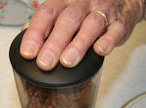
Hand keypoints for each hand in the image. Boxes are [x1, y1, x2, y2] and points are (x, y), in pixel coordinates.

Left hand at [20, 0, 145, 70]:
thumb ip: (46, 22)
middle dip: (54, 43)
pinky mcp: (120, 22)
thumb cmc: (88, 8)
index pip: (46, 13)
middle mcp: (82, 4)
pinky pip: (115, 30)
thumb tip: (24, 35)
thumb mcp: (64, 9)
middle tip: (45, 63)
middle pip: (67, 20)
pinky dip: (108, 40)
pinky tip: (100, 50)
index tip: (28, 52)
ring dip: (78, 44)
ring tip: (67, 61)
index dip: (36, 33)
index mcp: (64, 1)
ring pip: (90, 25)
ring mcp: (102, 12)